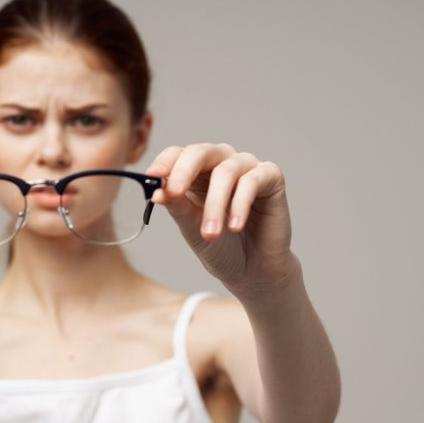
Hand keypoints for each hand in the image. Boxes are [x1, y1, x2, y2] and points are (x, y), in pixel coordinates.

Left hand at [145, 143, 294, 295]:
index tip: (152, 176)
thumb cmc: (218, 245)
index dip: (165, 162)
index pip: (177, 154)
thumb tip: (157, 191)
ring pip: (226, 171)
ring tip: (210, 233)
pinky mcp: (271, 177)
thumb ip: (176, 206)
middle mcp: (221, 162)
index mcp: (196, 171)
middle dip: (184, 172)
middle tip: (174, 193)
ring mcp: (246, 167)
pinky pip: (253, 181)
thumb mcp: (191, 226)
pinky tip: (234, 227)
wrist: (251, 270)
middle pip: (200, 152)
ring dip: (214, 204)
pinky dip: (240, 205)